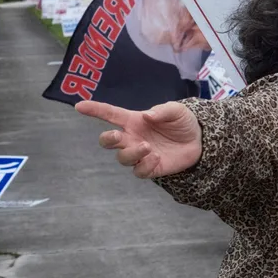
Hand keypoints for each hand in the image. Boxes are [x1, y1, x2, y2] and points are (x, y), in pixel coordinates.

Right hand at [76, 100, 202, 178]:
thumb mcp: (176, 110)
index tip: (79, 106)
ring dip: (132, 153)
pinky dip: (145, 165)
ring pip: (122, 158)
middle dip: (107, 139)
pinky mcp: (150, 168)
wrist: (199, 140)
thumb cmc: (182, 122)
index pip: (110, 114)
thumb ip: (163, 111)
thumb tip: (147, 116)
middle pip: (108, 141)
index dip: (95, 110)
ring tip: (149, 147)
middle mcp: (132, 137)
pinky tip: (156, 158)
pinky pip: (139, 171)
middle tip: (118, 136)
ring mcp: (139, 154)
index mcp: (134, 120)